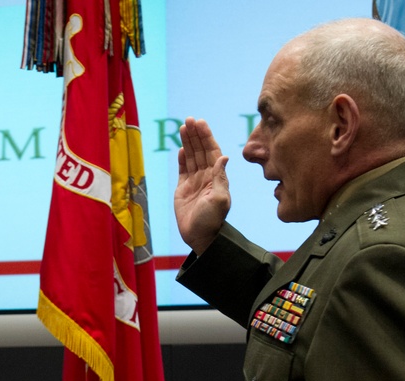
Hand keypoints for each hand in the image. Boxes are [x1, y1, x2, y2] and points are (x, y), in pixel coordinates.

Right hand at [174, 117, 230, 254]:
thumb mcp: (219, 199)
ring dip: (188, 142)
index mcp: (217, 177)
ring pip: (192, 157)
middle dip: (196, 135)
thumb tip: (224, 157)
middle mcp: (207, 176)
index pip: (212, 151)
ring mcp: (195, 181)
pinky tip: (181, 147)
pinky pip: (183, 169)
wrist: (199, 236)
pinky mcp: (183, 188)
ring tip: (183, 127)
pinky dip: (182, 158)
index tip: (201, 123)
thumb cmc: (212, 220)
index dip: (206, 137)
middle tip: (189, 120)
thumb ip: (220, 178)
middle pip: (201, 150)